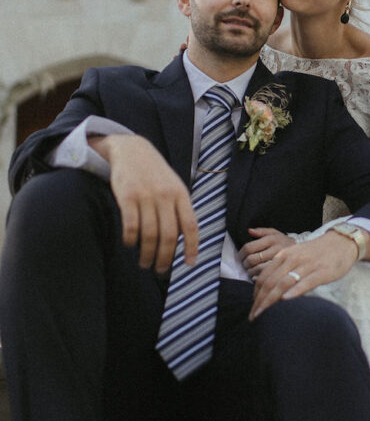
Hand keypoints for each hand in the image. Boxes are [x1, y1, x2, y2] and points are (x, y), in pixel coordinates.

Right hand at [90, 134, 197, 273]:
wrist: (132, 150)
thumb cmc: (155, 173)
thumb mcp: (174, 186)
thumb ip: (180, 209)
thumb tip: (185, 241)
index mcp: (181, 194)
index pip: (190, 226)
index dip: (191, 247)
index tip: (189, 264)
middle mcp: (165, 196)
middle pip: (168, 236)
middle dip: (165, 258)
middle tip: (160, 270)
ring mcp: (146, 196)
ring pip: (149, 235)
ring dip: (147, 254)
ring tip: (145, 263)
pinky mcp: (127, 197)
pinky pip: (130, 226)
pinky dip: (131, 240)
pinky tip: (130, 244)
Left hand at [239, 227, 295, 278]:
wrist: (303, 253)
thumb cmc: (285, 243)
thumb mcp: (275, 233)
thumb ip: (261, 231)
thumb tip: (249, 231)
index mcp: (271, 240)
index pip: (249, 247)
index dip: (241, 254)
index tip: (240, 257)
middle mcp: (275, 250)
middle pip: (252, 259)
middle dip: (245, 264)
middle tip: (245, 265)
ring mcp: (279, 262)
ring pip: (257, 269)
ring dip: (250, 272)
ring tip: (250, 271)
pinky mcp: (282, 272)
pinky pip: (266, 276)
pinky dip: (257, 278)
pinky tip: (257, 277)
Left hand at [249, 229, 365, 320]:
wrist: (341, 242)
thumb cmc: (317, 253)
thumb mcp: (295, 255)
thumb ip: (282, 268)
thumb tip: (269, 289)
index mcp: (284, 255)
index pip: (263, 277)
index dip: (255, 294)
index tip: (253, 308)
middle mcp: (292, 259)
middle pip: (270, 282)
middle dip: (259, 302)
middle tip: (253, 317)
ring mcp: (307, 265)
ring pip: (283, 284)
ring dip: (270, 301)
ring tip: (263, 314)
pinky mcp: (322, 272)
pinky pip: (305, 282)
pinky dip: (294, 291)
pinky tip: (286, 300)